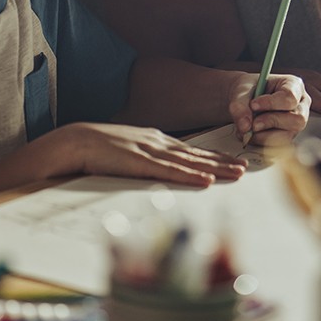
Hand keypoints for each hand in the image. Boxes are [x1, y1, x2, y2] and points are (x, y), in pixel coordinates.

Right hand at [57, 123, 246, 186]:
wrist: (75, 141)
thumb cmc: (96, 150)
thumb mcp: (126, 151)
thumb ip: (143, 157)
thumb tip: (155, 168)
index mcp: (153, 140)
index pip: (189, 150)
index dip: (212, 156)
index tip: (231, 161)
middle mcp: (157, 142)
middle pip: (196, 154)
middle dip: (222, 161)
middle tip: (245, 168)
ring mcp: (150, 151)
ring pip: (189, 162)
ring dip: (214, 168)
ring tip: (236, 174)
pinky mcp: (139, 163)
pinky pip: (170, 171)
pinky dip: (190, 176)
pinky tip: (205, 180)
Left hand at [228, 73, 309, 145]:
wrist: (245, 100)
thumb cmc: (249, 90)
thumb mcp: (242, 91)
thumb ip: (240, 105)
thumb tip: (245, 125)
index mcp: (294, 86)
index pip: (290, 97)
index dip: (272, 103)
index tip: (253, 105)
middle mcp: (299, 105)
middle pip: (297, 119)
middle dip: (272, 121)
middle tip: (253, 122)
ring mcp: (295, 124)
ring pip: (288, 135)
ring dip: (264, 135)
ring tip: (248, 129)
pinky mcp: (286, 137)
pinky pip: (278, 146)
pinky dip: (261, 142)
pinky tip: (250, 135)